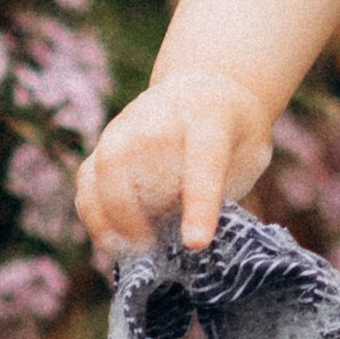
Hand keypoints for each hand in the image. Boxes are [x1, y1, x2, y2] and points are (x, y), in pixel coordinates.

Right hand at [75, 69, 274, 262]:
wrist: (205, 89)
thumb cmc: (233, 133)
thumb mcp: (252, 154)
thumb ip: (230, 188)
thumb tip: (197, 237)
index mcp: (211, 114)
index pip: (205, 159)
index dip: (199, 204)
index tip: (196, 243)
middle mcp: (163, 113)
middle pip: (143, 155)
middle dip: (142, 208)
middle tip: (152, 246)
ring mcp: (128, 124)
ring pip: (106, 166)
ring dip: (112, 214)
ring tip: (130, 249)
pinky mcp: (106, 141)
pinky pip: (87, 177)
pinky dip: (93, 212)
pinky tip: (112, 240)